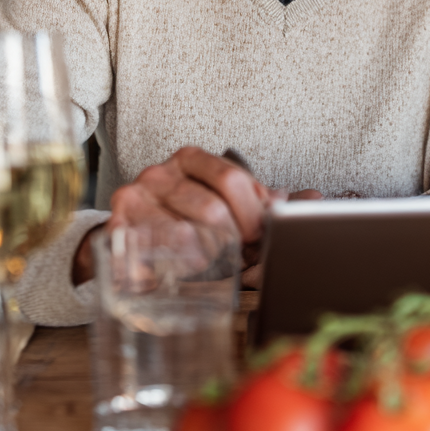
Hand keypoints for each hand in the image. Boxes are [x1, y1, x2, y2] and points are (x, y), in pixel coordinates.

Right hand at [70, 147, 320, 285]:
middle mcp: (159, 174)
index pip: (232, 179)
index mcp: (191, 158)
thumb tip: (314, 199)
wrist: (131, 232)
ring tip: (211, 263)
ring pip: (184, 235)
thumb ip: (266, 200)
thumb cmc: (188, 216)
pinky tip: (181, 271)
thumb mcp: (226, 202)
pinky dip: (172, 269)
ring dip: (207, 258)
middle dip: (234, 239)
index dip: (254, 212)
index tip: (260, 234)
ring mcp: (134, 201)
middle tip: (239, 255)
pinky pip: (152, 255)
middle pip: (211, 208)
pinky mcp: (115, 232)